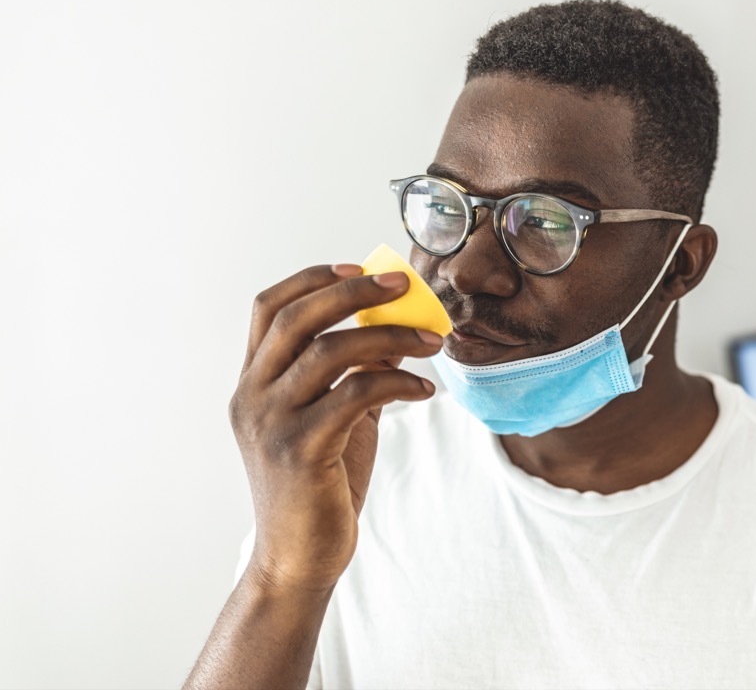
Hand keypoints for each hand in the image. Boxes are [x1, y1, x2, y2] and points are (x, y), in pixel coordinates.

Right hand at [229, 264, 442, 593]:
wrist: (298, 559)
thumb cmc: (319, 486)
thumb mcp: (334, 417)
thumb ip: (353, 374)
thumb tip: (394, 329)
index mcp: (252, 383)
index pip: (268, 308)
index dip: (312, 279)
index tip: (358, 266)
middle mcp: (252, 396)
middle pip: (296, 318)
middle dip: (353, 291)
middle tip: (405, 286)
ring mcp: (270, 423)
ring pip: (330, 351)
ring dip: (391, 337)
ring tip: (433, 342)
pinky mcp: (299, 450)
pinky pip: (356, 394)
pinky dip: (398, 383)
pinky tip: (425, 391)